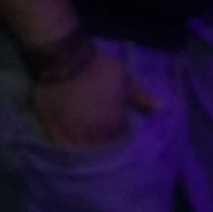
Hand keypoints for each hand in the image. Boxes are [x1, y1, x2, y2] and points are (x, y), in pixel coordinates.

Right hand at [31, 46, 157, 148]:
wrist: (63, 56)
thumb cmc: (98, 68)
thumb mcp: (125, 79)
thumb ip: (142, 97)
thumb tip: (162, 108)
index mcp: (111, 127)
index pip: (119, 146)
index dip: (119, 143)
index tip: (118, 137)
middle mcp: (90, 136)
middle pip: (98, 154)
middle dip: (102, 152)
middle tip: (102, 146)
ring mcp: (68, 134)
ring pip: (78, 154)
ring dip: (84, 154)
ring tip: (85, 150)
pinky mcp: (50, 128)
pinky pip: (59, 148)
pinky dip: (65, 150)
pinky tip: (68, 147)